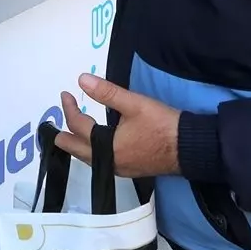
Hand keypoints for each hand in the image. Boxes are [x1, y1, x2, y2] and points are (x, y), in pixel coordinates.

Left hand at [55, 74, 181, 177]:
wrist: (191, 148)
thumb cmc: (162, 125)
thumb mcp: (135, 104)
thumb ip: (107, 92)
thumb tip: (82, 79)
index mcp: (107, 146)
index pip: (77, 126)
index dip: (69, 108)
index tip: (66, 94)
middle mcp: (109, 162)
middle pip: (75, 150)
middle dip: (63, 133)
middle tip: (59, 118)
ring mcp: (119, 169)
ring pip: (87, 158)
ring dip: (77, 143)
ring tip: (72, 128)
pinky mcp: (129, 170)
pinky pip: (100, 161)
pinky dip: (91, 150)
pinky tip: (95, 142)